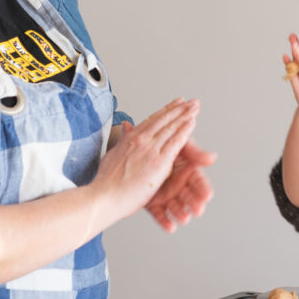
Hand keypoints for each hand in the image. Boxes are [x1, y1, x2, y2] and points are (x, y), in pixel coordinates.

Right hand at [92, 99, 199, 221]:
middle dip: (180, 109)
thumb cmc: (106, 183)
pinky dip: (185, 130)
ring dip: (185, 115)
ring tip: (195, 107)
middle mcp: (140, 140)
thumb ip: (122, 141)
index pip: (153, 120)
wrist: (103, 196)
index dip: (167, 110)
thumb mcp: (112, 155)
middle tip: (192, 102)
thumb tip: (125, 128)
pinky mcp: (158, 162)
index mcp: (130, 139)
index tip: (177, 103)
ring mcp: (150, 149)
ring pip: (171, 127)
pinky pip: (175, 142)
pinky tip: (192, 122)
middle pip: (164, 120)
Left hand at [145, 139, 216, 232]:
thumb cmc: (162, 144)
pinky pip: (158, 212)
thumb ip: (194, 152)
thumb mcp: (179, 146)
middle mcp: (178, 184)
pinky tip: (170, 227)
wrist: (137, 150)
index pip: (198, 181)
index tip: (207, 196)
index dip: (203, 188)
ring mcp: (166, 194)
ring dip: (180, 213)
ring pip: (175, 205)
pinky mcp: (153, 202)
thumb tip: (213, 157)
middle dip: (194, 203)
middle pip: (188, 195)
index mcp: (187, 171)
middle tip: (198, 210)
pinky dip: (164, 220)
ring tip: (183, 219)